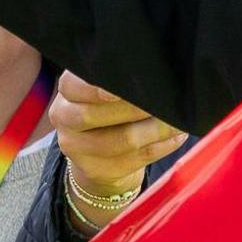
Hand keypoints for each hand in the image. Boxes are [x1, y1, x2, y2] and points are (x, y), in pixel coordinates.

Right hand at [49, 72, 183, 222]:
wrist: (98, 151)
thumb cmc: (110, 106)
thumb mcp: (104, 86)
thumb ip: (118, 78)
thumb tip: (154, 73)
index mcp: (67, 91)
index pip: (73, 85)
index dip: (97, 87)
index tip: (127, 85)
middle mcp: (64, 117)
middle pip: (93, 115)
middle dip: (135, 108)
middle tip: (166, 100)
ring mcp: (76, 147)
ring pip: (122, 140)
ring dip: (157, 129)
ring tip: (178, 120)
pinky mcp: (96, 169)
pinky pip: (136, 158)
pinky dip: (162, 146)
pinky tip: (175, 137)